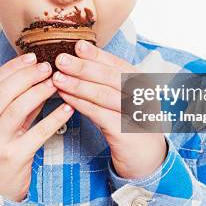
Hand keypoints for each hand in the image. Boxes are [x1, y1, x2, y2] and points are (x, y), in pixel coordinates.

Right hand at [0, 53, 73, 201]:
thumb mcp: (0, 124)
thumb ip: (15, 101)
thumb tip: (36, 73)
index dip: (13, 68)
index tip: (31, 56)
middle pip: (4, 92)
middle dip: (27, 75)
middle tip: (47, 66)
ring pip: (18, 108)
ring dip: (40, 91)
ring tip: (56, 82)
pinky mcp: (14, 157)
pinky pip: (38, 133)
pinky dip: (54, 118)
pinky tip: (68, 108)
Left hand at [52, 40, 167, 179]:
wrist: (149, 160)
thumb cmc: (131, 124)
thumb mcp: (124, 100)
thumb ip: (108, 83)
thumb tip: (78, 62)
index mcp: (143, 83)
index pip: (117, 64)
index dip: (97, 55)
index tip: (78, 45)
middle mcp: (143, 96)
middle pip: (110, 77)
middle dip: (83, 67)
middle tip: (61, 59)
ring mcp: (136, 114)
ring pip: (103, 95)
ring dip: (77, 85)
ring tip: (57, 78)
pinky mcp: (126, 133)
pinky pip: (99, 115)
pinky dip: (81, 104)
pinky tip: (66, 97)